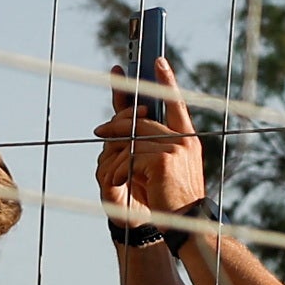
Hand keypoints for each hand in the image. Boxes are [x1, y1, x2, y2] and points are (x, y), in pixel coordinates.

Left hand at [95, 68, 205, 218]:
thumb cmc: (172, 201)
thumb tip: (126, 128)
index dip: (166, 81)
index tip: (157, 60)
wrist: (185, 224)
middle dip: (116, 124)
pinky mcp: (163, 159)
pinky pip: (129, 156)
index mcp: (187, 139)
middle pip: (141, 120)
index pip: (175, 104)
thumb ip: (152, 147)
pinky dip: (120, 171)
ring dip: (117, 159)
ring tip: (115, 177)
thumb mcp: (163, 170)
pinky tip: (120, 184)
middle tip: (97, 130)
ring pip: (131, 140)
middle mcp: (184, 139)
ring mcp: (175, 148)